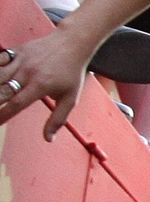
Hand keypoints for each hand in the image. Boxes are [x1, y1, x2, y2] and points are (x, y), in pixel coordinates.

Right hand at [0, 23, 95, 139]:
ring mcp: (20, 60)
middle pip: (2, 89)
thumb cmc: (71, 73)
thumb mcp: (70, 99)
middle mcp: (27, 72)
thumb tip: (48, 139)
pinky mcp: (16, 51)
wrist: (71, 44)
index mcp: (40, 85)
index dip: (3, 114)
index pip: (17, 103)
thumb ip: (58, 119)